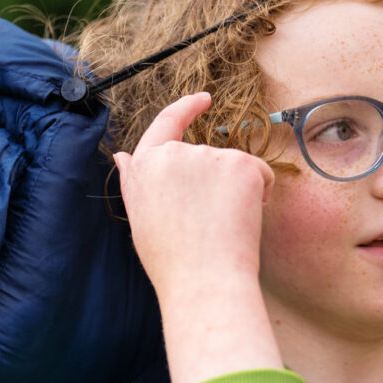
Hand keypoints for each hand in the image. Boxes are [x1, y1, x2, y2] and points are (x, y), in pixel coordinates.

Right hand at [114, 92, 273, 300]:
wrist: (204, 282)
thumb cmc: (172, 261)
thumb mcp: (140, 218)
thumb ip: (134, 181)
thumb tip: (122, 155)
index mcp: (145, 165)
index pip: (166, 123)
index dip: (185, 108)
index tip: (202, 100)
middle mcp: (174, 154)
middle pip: (205, 156)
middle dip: (214, 182)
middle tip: (208, 223)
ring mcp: (208, 156)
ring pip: (233, 166)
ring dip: (235, 190)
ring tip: (220, 227)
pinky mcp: (241, 165)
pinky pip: (259, 173)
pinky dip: (259, 193)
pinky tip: (242, 220)